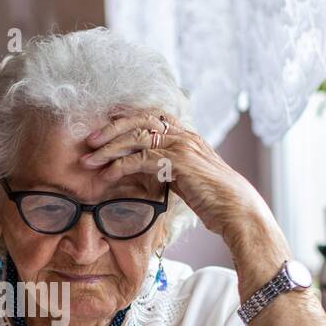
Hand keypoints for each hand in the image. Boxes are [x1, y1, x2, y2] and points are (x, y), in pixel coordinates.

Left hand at [80, 109, 274, 238]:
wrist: (237, 210)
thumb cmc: (214, 198)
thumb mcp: (189, 177)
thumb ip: (171, 167)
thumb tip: (150, 170)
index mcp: (186, 135)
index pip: (151, 115)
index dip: (126, 117)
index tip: (105, 123)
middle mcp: (184, 135)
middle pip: (139, 120)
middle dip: (111, 128)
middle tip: (89, 141)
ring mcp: (182, 147)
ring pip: (136, 137)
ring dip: (109, 148)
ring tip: (89, 160)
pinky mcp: (178, 163)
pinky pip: (141, 159)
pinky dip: (120, 166)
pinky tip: (107, 175)